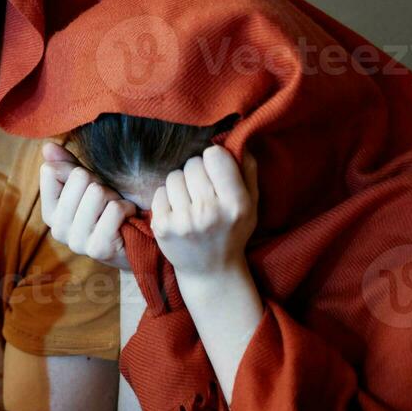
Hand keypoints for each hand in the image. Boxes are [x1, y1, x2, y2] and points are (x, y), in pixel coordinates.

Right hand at [40, 141, 139, 270]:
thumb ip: (65, 165)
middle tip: (106, 200)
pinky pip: (114, 210)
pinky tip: (126, 218)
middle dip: (100, 183)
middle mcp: (57, 229)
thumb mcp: (85, 184)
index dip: (75, 170)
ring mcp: (76, 242)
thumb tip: (47, 146)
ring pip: (97, 192)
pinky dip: (126, 208)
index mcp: (49, 212)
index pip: (50, 171)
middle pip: (79, 177)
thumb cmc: (106, 208)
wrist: (133, 240)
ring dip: (114, 196)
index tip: (87, 185)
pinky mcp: (98, 249)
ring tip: (115, 209)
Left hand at [152, 145, 258, 282]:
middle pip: (193, 164)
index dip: (214, 159)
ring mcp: (183, 221)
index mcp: (236, 204)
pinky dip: (167, 197)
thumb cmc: (232, 231)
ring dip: (181, 184)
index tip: (216, 170)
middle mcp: (209, 212)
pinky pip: (160, 191)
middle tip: (203, 190)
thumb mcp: (251, 204)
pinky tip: (178, 211)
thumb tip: (236, 139)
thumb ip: (248, 170)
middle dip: (197, 171)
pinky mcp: (162, 226)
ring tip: (191, 201)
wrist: (211, 271)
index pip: (214, 156)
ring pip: (174, 176)